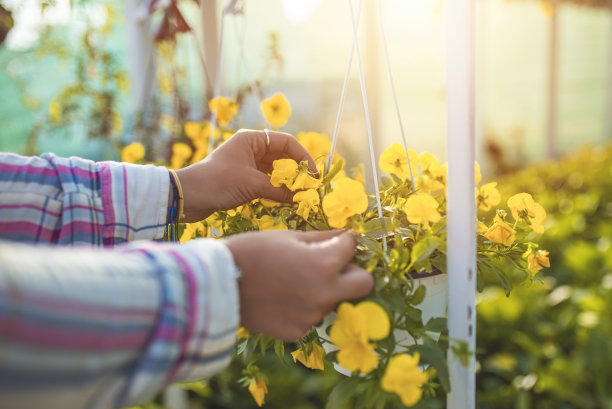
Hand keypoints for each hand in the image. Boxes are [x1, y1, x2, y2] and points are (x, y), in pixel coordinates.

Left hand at [175, 129, 315, 221]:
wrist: (187, 197)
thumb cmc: (218, 182)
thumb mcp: (252, 185)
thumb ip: (279, 190)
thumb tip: (302, 198)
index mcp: (252, 140)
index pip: (287, 142)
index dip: (303, 157)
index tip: (314, 174)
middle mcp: (251, 149)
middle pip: (282, 157)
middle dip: (297, 172)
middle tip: (310, 187)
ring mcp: (246, 165)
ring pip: (275, 171)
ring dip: (287, 183)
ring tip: (300, 196)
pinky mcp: (242, 180)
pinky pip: (266, 182)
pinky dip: (276, 190)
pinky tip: (286, 200)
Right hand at [224, 230, 373, 340]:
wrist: (216, 285)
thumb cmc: (251, 252)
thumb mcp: (288, 236)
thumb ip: (322, 238)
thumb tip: (346, 235)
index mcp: (325, 264)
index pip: (353, 247)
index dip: (345, 242)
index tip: (338, 242)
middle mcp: (325, 293)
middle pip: (365, 284)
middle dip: (354, 272)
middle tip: (333, 267)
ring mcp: (313, 316)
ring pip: (333, 300)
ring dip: (322, 290)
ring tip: (290, 282)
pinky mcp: (298, 332)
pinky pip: (310, 317)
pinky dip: (301, 308)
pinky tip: (279, 299)